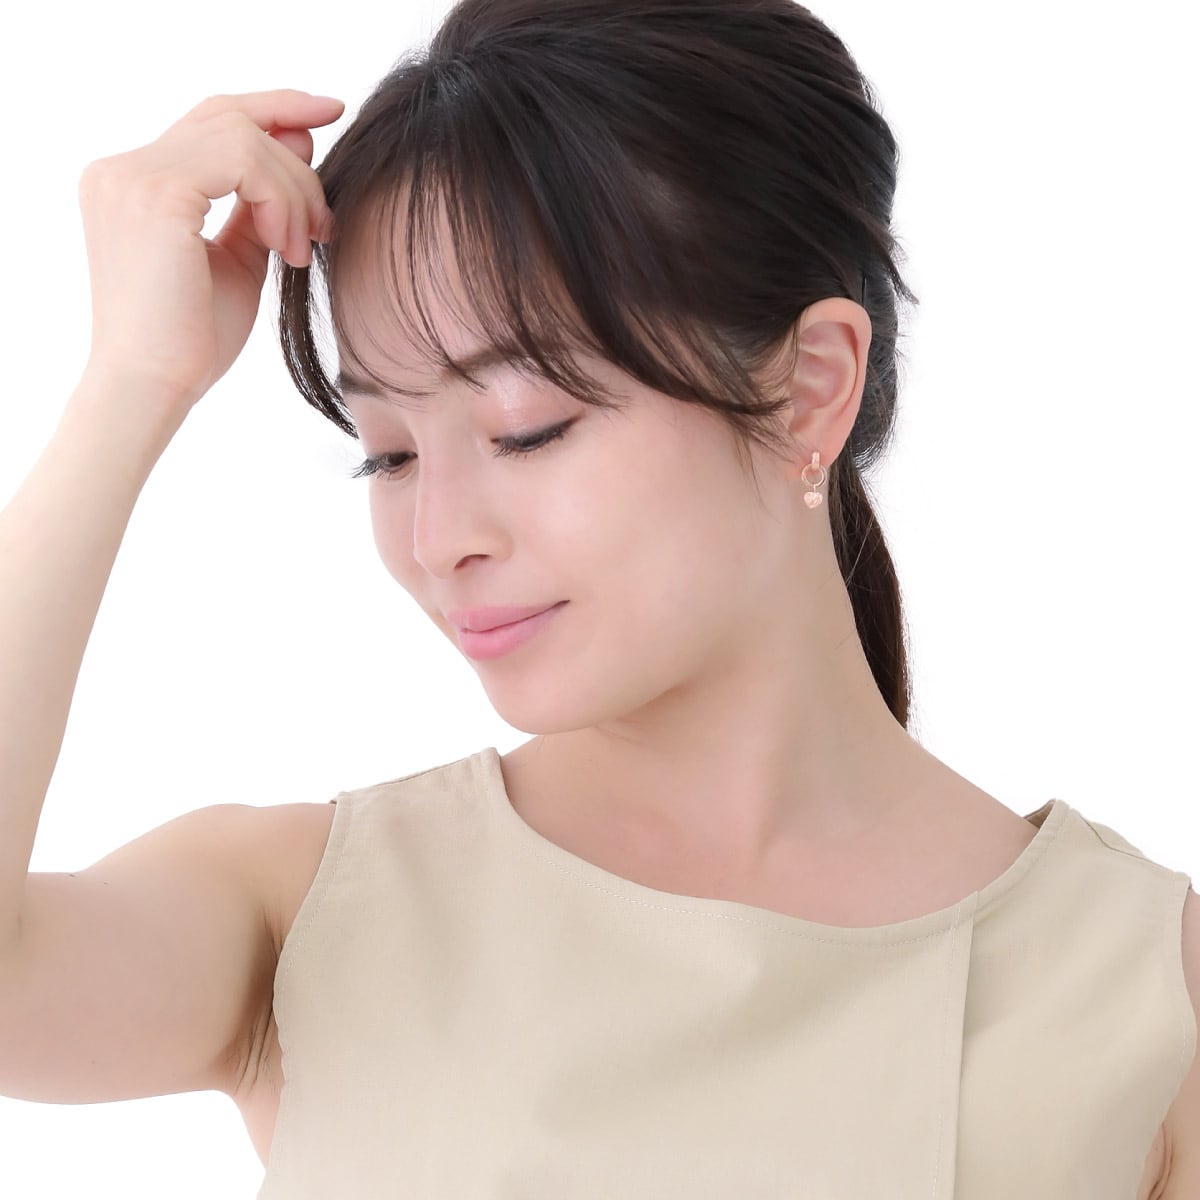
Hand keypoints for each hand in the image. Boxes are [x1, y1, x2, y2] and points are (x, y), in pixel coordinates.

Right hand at [76, 89, 343, 415]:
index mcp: (135, 182)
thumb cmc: (192, 341)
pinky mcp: (153, 193)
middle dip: (296, 154)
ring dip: (293, 192)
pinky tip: (287, 247)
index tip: (329, 112)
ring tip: (303, 250)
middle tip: (327, 221)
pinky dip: (279, 199)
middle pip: (228, 118)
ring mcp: (131, 176)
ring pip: (242, 138)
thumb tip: (298, 146)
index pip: (209, 120)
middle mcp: (122, 169)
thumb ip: (257, 205)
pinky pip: (241, 161)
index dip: (272, 107)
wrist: (153, 388)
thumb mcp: (236, 259)